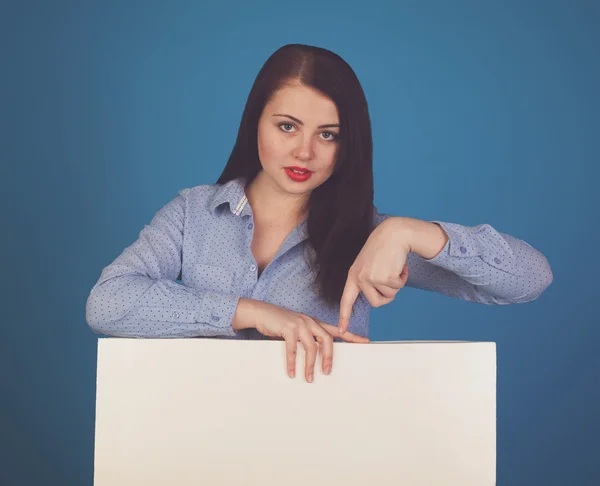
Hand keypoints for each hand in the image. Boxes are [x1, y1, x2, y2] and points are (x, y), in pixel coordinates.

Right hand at [250, 300, 368, 381]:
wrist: (261, 312)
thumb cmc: (279, 323)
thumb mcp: (297, 329)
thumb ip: (307, 338)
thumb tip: (314, 356)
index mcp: (314, 322)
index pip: (336, 330)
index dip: (351, 336)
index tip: (365, 342)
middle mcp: (310, 322)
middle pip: (327, 340)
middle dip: (328, 357)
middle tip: (327, 372)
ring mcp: (299, 324)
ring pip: (311, 347)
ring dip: (310, 365)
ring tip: (309, 378)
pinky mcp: (288, 328)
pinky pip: (292, 349)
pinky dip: (292, 362)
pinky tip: (292, 372)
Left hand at [338, 217, 410, 333]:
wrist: (393, 233)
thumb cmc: (383, 249)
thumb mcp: (368, 265)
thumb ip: (368, 281)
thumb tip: (377, 299)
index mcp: (353, 276)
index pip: (346, 300)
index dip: (344, 317)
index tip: (340, 331)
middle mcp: (360, 278)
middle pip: (376, 303)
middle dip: (387, 294)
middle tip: (390, 278)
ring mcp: (371, 278)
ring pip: (389, 296)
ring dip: (396, 284)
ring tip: (393, 267)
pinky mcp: (384, 277)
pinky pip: (398, 287)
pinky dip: (403, 278)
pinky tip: (399, 265)